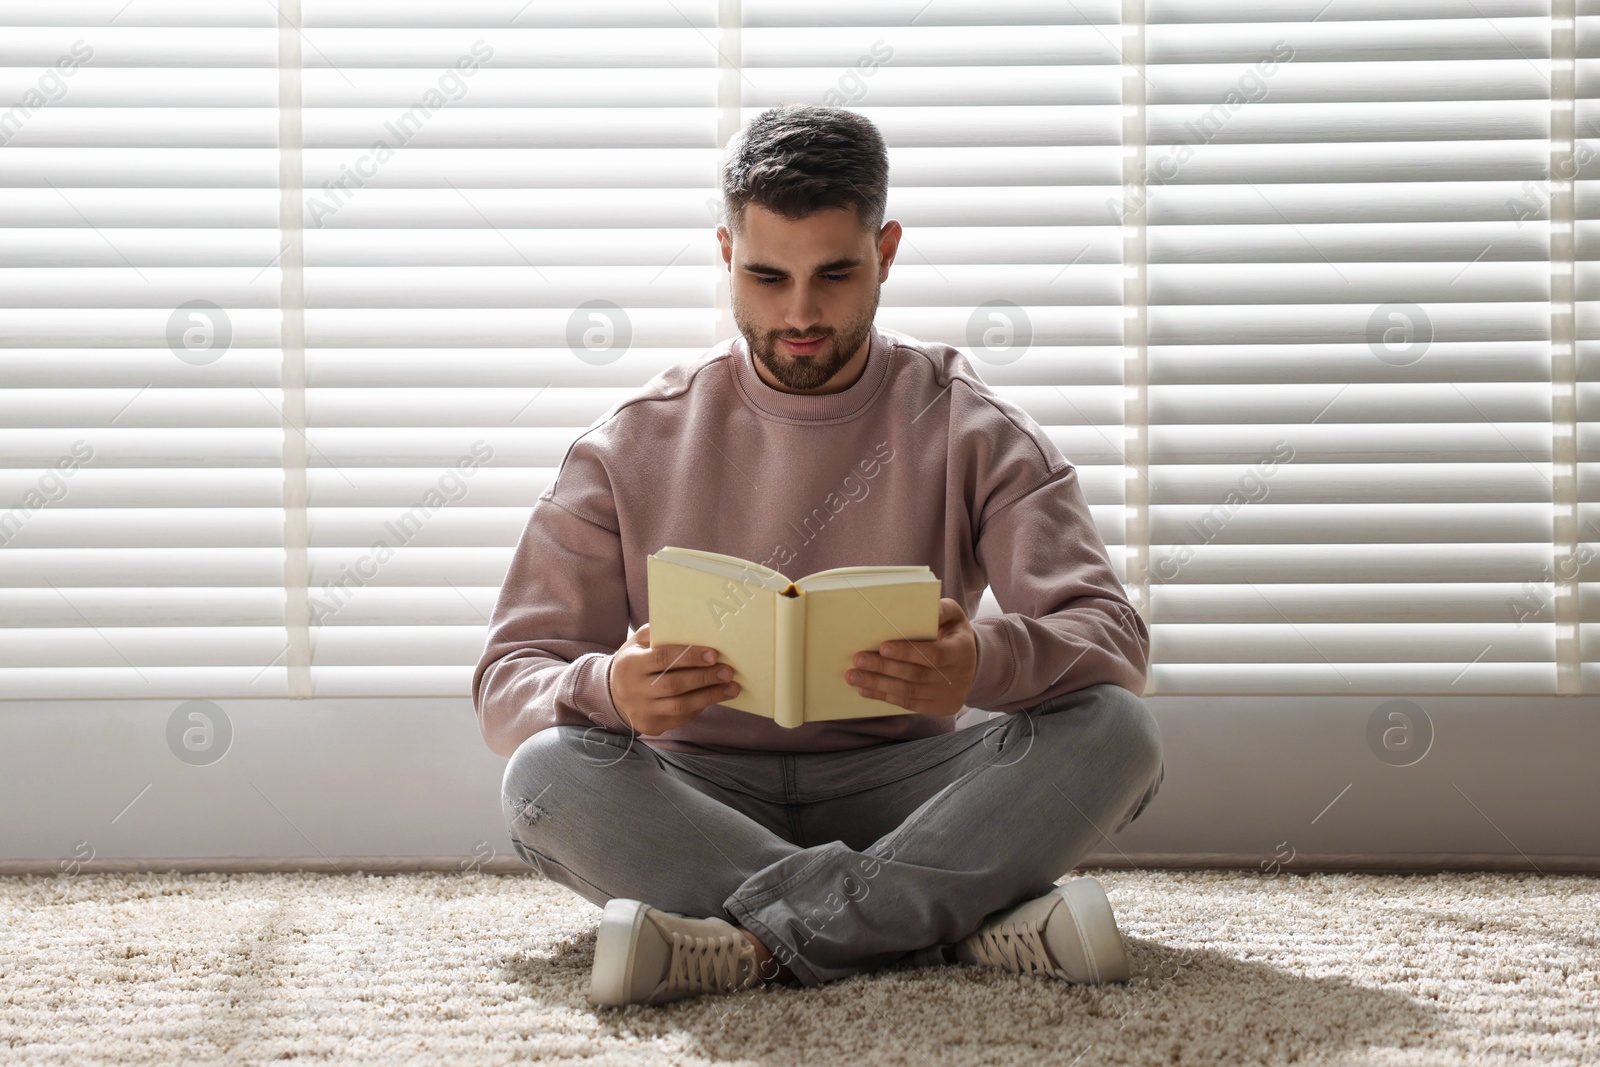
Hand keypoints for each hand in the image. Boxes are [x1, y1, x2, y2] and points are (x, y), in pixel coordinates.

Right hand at [607, 622, 738, 735]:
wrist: (613, 692)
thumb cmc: (634, 661)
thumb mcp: (637, 642)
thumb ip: (657, 633)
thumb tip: (691, 627)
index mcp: (630, 664)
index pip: (662, 659)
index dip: (689, 657)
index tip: (713, 654)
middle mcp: (633, 690)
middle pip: (673, 685)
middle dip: (704, 678)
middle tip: (728, 671)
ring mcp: (642, 710)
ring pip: (680, 706)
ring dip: (709, 696)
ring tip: (731, 688)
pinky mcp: (651, 725)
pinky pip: (680, 718)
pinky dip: (700, 707)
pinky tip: (715, 697)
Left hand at [844, 598, 978, 717]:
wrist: (972, 665)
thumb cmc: (953, 634)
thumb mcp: (954, 617)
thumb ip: (941, 610)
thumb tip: (929, 608)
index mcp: (960, 651)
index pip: (933, 655)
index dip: (907, 652)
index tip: (882, 647)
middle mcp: (957, 676)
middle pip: (915, 675)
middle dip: (883, 668)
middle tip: (858, 659)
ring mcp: (948, 695)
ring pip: (908, 693)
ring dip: (878, 684)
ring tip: (853, 677)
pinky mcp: (938, 708)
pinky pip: (908, 705)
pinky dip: (884, 697)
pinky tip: (865, 690)